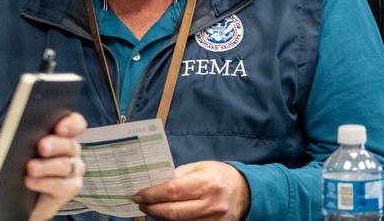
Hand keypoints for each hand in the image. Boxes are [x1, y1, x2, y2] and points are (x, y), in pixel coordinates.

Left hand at [26, 112, 87, 220]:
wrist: (18, 192)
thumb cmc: (21, 162)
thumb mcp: (23, 145)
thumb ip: (28, 135)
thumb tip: (22, 129)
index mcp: (64, 134)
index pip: (76, 124)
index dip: (71, 124)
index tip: (59, 128)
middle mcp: (72, 152)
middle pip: (70, 145)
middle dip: (55, 145)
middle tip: (41, 146)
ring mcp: (73, 171)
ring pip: (66, 166)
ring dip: (47, 166)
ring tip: (31, 167)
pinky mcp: (69, 189)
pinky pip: (62, 186)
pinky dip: (44, 183)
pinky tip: (30, 181)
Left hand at [132, 160, 249, 220]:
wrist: (245, 192)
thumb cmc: (219, 175)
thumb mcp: (200, 167)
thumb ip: (178, 175)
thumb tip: (155, 183)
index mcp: (206, 182)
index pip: (172, 191)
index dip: (152, 194)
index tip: (138, 195)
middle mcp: (211, 203)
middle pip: (174, 212)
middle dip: (152, 209)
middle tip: (141, 204)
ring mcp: (214, 219)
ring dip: (161, 217)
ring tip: (151, 209)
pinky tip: (167, 216)